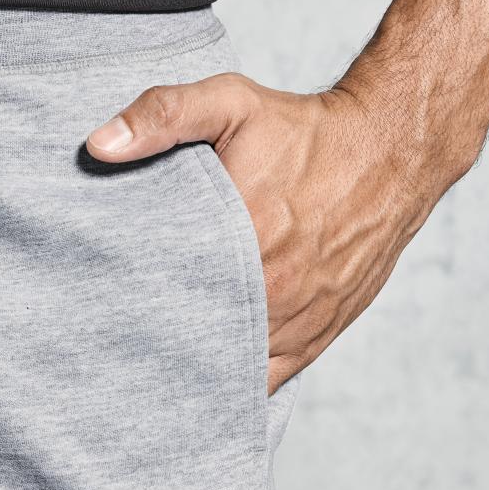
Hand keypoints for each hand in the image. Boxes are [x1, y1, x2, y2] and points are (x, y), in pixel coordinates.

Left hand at [86, 74, 440, 393]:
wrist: (390, 152)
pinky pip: (264, 383)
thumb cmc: (305, 130)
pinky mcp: (314, 338)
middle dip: (152, 340)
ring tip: (147, 366)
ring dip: (189, 368)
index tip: (98, 303)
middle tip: (112, 338)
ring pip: (224, 368)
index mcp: (240, 240)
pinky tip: (199, 383)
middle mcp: (269, 293)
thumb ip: (163, 116)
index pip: (160, 292)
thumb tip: (99, 146)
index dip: (126, 304)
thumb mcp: (231, 104)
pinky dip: (231, 385)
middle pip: (189, 337)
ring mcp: (293, 323)